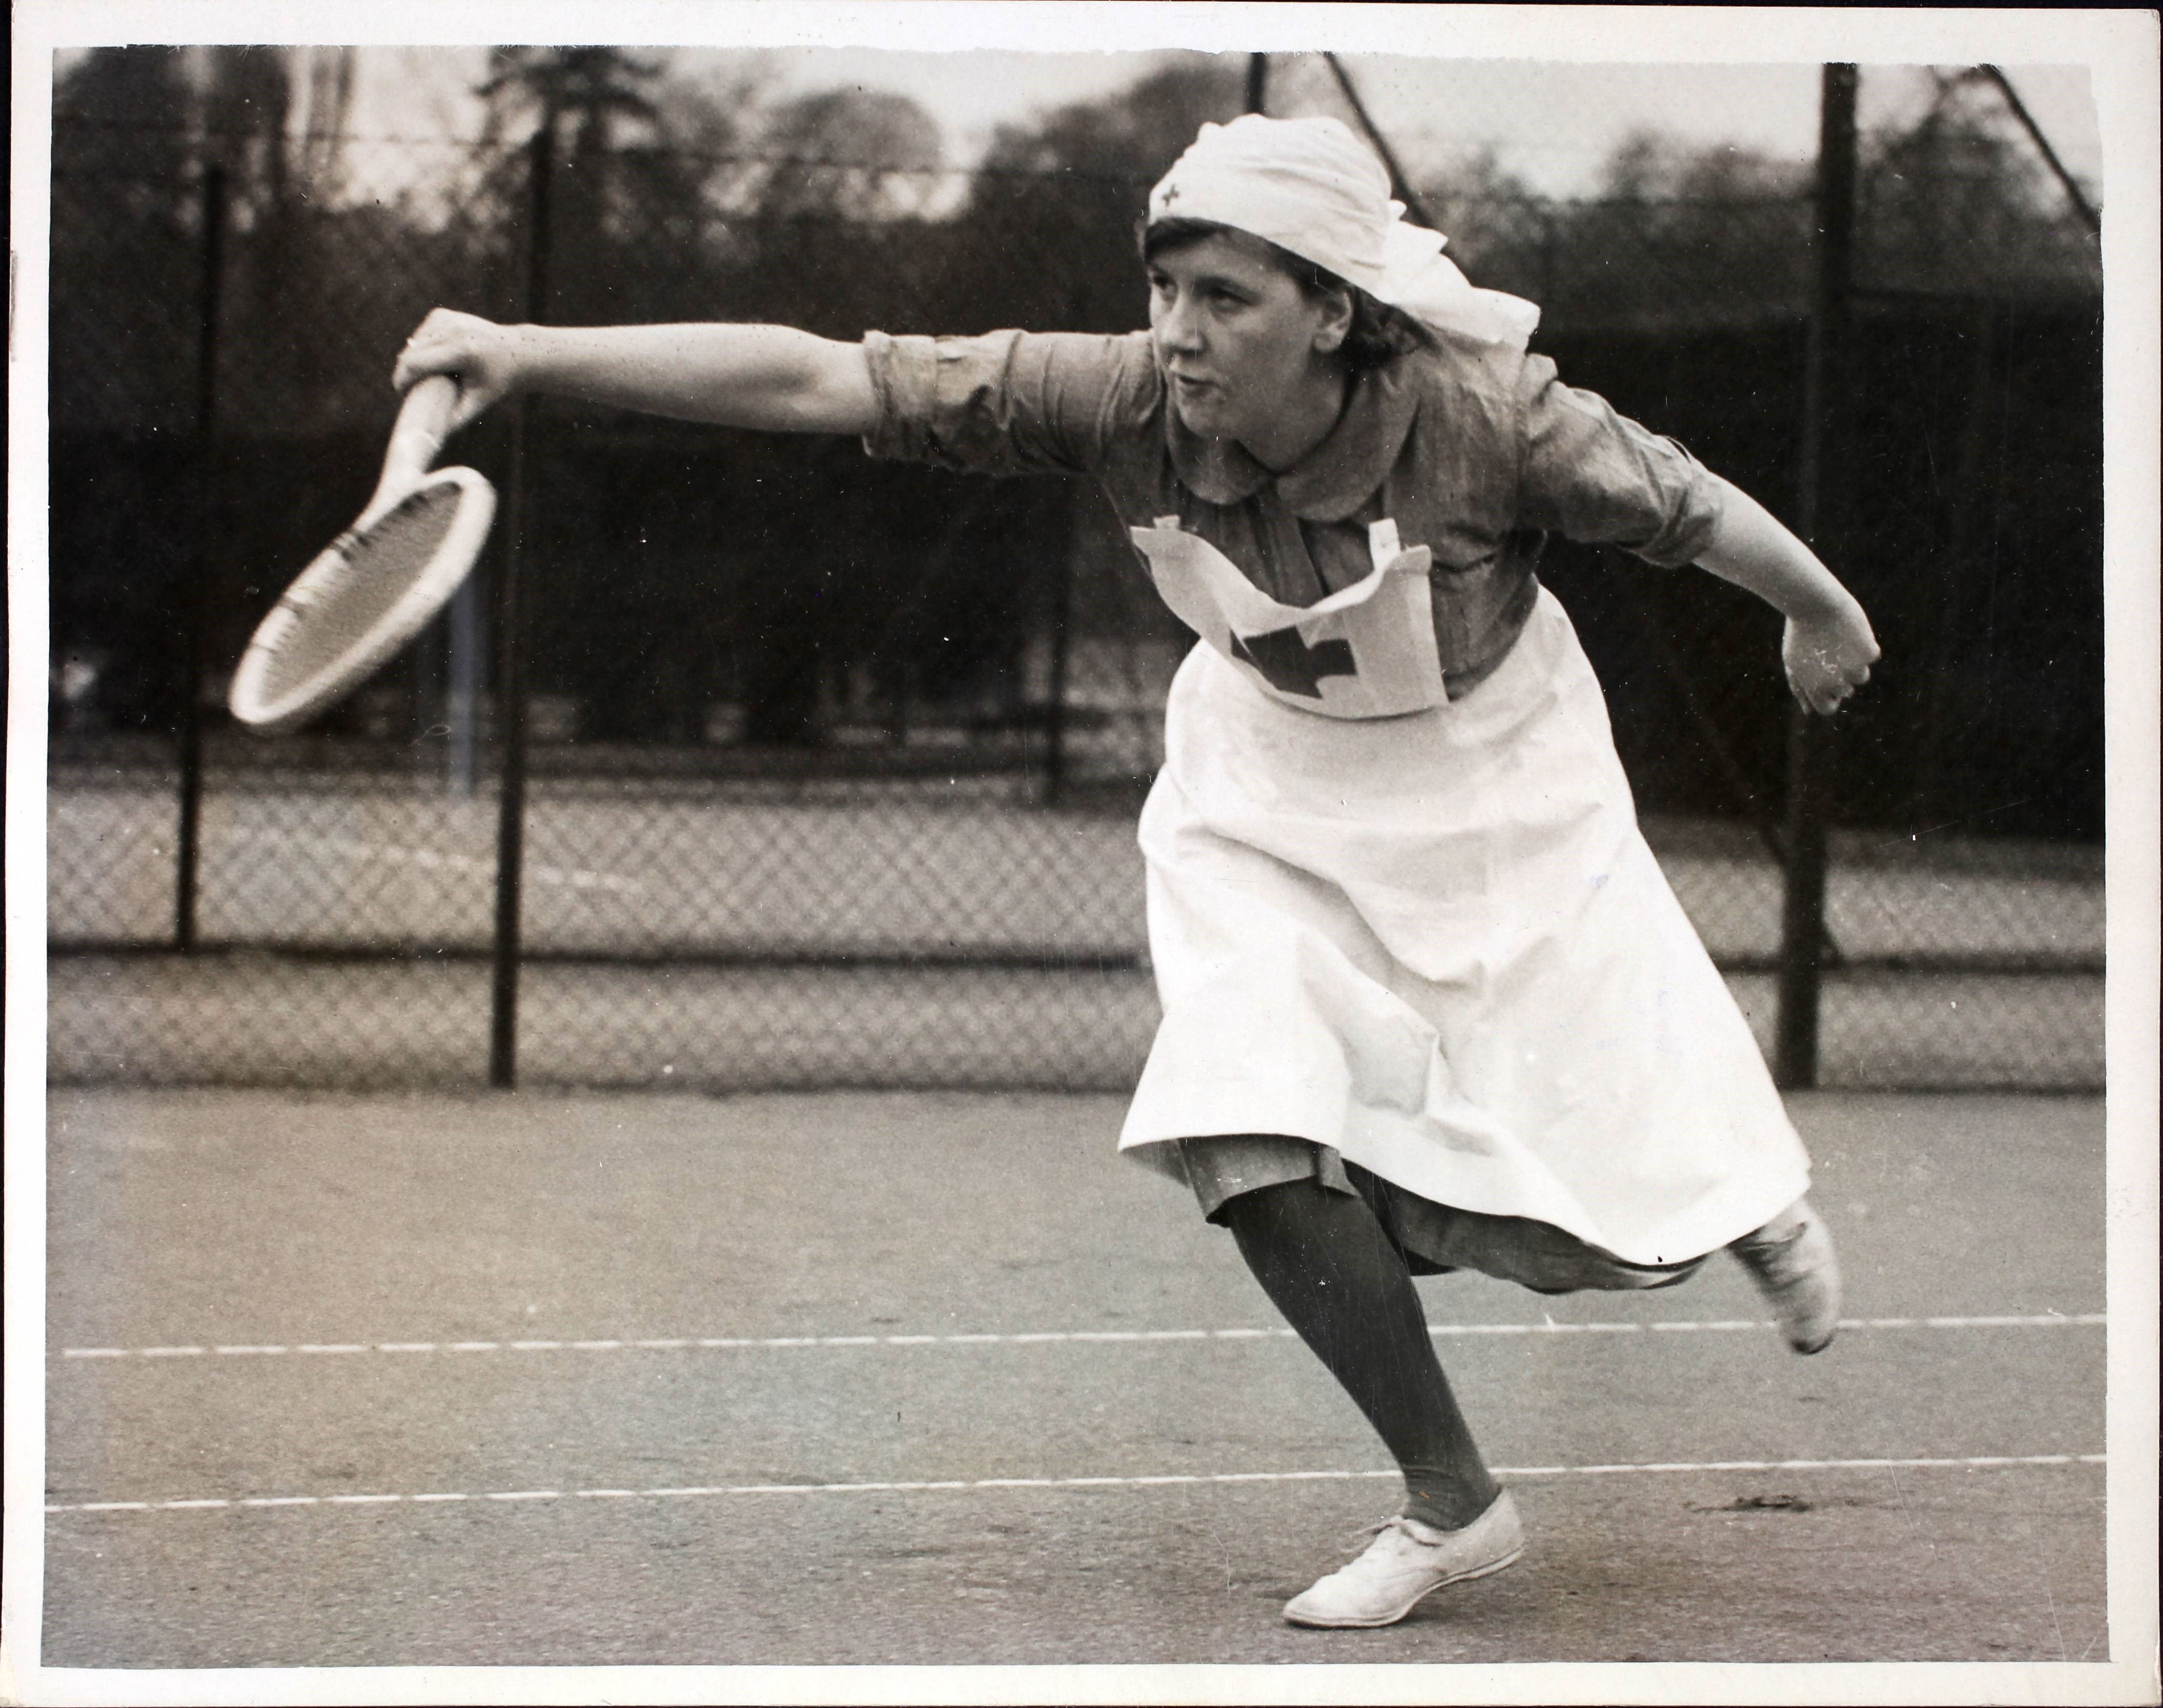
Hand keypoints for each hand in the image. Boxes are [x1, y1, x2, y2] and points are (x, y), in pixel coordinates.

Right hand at [392, 308, 524, 433]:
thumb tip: (429, 437)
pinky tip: (434, 358)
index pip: (415, 363)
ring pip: (412, 343)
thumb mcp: (479, 403)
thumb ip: (454, 420)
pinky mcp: (442, 314)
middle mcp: (452, 329)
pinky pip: (420, 334)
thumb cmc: (498, 382)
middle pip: (410, 352)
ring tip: (426, 376)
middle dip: (405, 371)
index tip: (401, 393)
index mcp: (461, 350)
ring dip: (413, 359)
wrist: (518, 352)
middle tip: (411, 389)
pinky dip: (421, 347)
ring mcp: (447, 318)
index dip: (401, 379)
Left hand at [1782, 599, 1879, 714]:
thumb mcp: (1793, 662)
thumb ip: (1800, 689)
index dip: (1829, 696)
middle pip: (1846, 691)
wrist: (1814, 604)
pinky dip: (1864, 644)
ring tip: (1839, 642)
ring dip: (1855, 662)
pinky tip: (1850, 632)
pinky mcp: (1869, 653)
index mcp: (1815, 688)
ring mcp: (1855, 669)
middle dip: (1840, 676)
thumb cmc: (1800, 633)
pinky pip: (1871, 656)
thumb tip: (1808, 712)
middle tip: (1829, 653)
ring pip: (1862, 676)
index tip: (1827, 682)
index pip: (1828, 709)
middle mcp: (1836, 683)